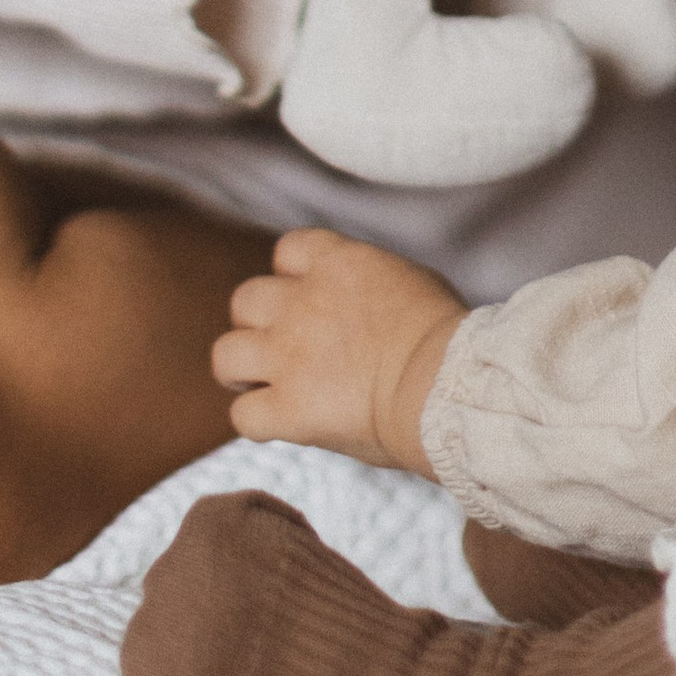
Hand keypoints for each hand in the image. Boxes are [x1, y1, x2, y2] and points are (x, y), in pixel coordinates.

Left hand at [211, 230, 467, 473]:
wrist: (444, 383)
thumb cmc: (449, 338)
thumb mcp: (413, 283)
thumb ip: (373, 286)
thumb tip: (370, 305)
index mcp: (337, 263)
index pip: (289, 250)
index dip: (294, 277)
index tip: (311, 300)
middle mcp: (301, 303)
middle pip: (245, 300)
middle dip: (259, 323)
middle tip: (283, 350)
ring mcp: (287, 355)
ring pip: (225, 354)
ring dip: (241, 370)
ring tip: (262, 386)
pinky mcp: (287, 407)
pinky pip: (243, 416)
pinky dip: (258, 422)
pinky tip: (281, 425)